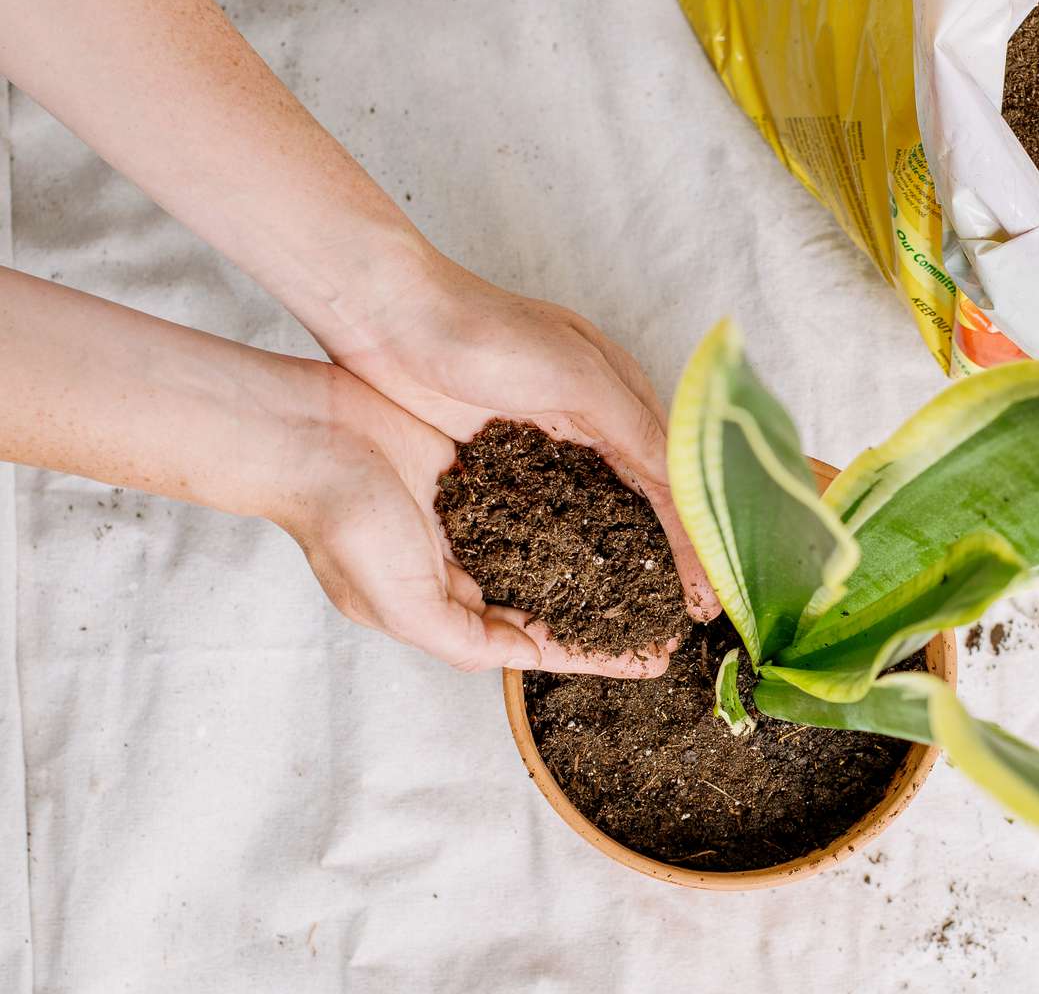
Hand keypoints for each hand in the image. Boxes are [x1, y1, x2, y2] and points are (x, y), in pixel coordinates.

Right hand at [275, 364, 674, 676]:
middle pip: (557, 598)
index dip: (598, 653)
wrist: (310, 434)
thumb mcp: (401, 604)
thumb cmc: (344, 522)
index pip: (540, 642)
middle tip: (673, 613)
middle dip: (611, 610)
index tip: (654, 659)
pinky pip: (546, 492)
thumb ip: (466, 640)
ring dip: (606, 558)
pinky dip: (584, 503)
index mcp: (449, 610)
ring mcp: (478, 518)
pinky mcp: (484, 469)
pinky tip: (627, 504)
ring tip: (663, 564)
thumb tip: (527, 657)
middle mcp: (469, 569)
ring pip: (559, 548)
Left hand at [321, 249, 719, 625]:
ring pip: (602, 508)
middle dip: (670, 554)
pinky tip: (576, 579)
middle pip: (645, 498)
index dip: (695, 536)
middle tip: (685, 613)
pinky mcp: (503, 456)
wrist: (389, 318)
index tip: (708, 591)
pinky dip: (572, 544)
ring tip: (640, 607)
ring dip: (625, 554)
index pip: (674, 477)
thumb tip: (687, 483)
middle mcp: (594, 417)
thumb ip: (634, 428)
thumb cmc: (484, 333)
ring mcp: (548, 438)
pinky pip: (551, 510)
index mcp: (622, 390)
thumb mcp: (575, 377)